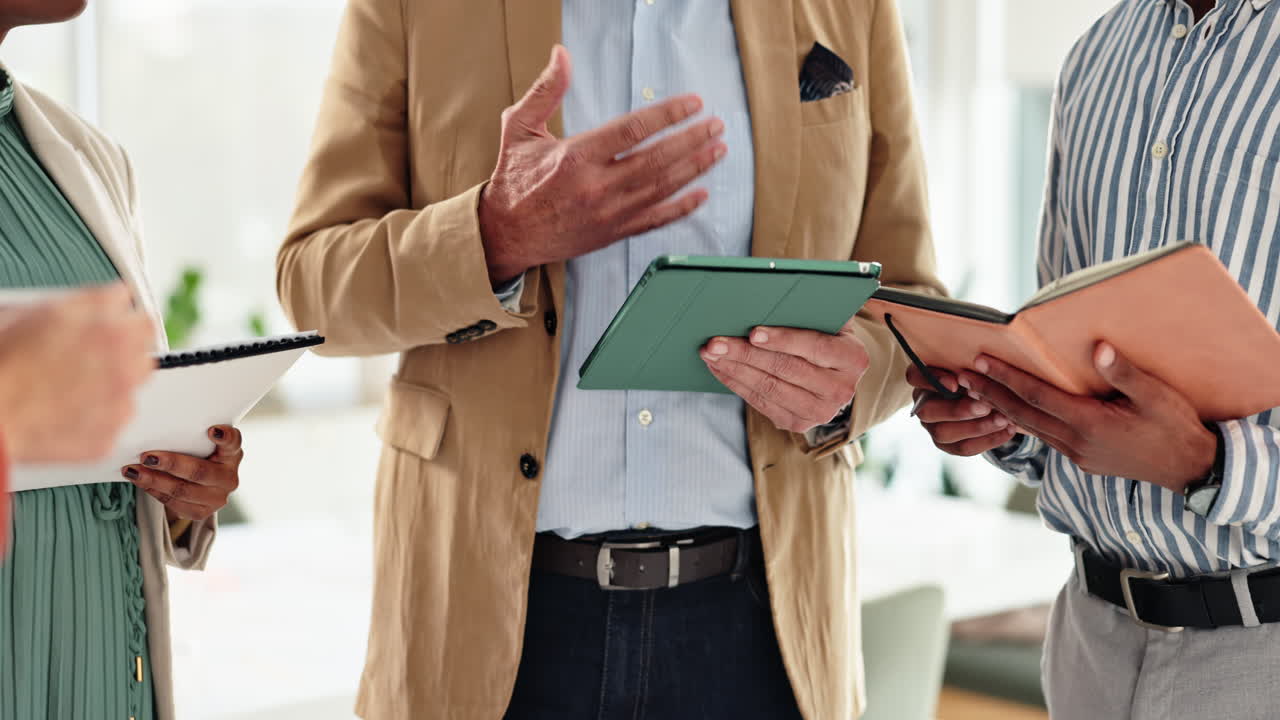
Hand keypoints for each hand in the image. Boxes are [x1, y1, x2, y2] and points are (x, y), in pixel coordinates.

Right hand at [0, 285, 153, 462]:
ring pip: (137, 380)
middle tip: (92, 350)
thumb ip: (73, 304)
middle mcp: (121, 354)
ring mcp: (120, 395)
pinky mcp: (111, 429)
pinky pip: (115, 418)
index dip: (110, 309)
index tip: (105, 316)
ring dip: (116, 378)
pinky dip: (98, 415)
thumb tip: (89, 303)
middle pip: (143, 339)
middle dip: (123, 342)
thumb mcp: (26, 312)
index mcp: (101, 316)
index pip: (126, 300)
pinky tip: (66, 410)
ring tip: (75, 383)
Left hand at [122, 425, 242, 521]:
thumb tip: (157, 430)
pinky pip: (174, 504)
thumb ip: (191, 437)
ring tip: (133, 470)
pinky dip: (154, 491)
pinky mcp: (202, 512)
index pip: (233, 443)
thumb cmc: (197, 456)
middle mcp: (229, 478)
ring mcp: (217, 498)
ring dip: (153, 480)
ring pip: (182, 490)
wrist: (201, 485)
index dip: (225, 437)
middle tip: (146, 457)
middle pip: (199, 471)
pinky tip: (140, 482)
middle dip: (171, 463)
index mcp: (232, 454)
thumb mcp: (201, 444)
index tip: (212, 431)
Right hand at [479, 45, 727, 283]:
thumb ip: (545, 90)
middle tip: (715, 125)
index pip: (634, 130)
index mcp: (576, 156)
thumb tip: (561, 55)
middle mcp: (597, 186)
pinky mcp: (613, 233)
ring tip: (717, 150)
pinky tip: (701, 195)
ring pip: (662, 188)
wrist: (506, 233)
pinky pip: (655, 220)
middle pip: (658, 159)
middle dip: (692, 139)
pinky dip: (682, 208)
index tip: (692, 104)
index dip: (669, 114)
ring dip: (695, 168)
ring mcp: (609, 213)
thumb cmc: (514, 180)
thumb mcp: (519, 128)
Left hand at [700, 325, 868, 434]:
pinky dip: (736, 383)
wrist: (837, 373)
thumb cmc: (827, 335)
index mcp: (853, 359)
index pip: (816, 347)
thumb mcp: (830, 319)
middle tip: (716, 342)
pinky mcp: (798, 423)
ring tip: (711, 353)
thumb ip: (812, 309)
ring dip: (735, 369)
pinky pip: (761, 402)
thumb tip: (769, 295)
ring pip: (769, 388)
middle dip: (746, 354)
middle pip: (786, 369)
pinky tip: (719, 368)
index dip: (784, 340)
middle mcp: (841, 390)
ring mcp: (820, 411)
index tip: (753, 332)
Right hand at [907, 365, 1017, 455]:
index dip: (932, 381)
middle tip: (986, 406)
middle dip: (958, 411)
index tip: (956, 383)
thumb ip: (971, 366)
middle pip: (926, 412)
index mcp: (923, 378)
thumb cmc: (981, 373)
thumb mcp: (974, 365)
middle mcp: (923, 403)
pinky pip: (963, 448)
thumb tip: (983, 368)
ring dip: (976, 427)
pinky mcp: (947, 445)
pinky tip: (1008, 430)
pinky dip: (988, 440)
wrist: (991, 397)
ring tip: (1003, 419)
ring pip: (943, 434)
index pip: (914, 377)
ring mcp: (932, 427)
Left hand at [957, 343, 1217, 491]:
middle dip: (990, 393)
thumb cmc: (1176, 428)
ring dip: (1002, 409)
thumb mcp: (1157, 396)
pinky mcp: (1082, 460)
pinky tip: (1012, 411)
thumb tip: (1098, 349)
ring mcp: (1077, 454)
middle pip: (1022, 414)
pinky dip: (1023, 422)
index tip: (981, 362)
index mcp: (1090, 424)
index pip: (1037, 396)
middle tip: (962, 376)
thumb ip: (1124, 374)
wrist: (1191, 470)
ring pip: (1030, 428)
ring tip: (977, 391)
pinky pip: (1044, 438)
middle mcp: (1076, 442)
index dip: (1007, 378)